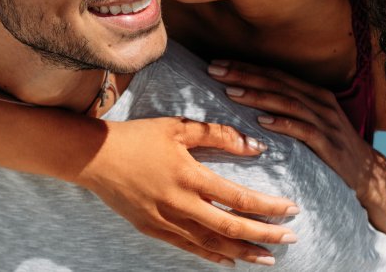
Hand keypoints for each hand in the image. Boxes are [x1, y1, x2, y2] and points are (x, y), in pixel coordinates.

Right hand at [76, 117, 298, 267]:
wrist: (93, 157)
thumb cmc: (138, 137)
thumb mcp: (179, 127)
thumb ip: (219, 135)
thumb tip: (256, 146)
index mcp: (189, 175)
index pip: (239, 197)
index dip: (269, 207)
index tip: (292, 209)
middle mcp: (179, 203)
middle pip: (230, 227)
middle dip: (265, 235)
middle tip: (291, 240)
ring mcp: (164, 220)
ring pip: (211, 244)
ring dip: (242, 252)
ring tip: (268, 258)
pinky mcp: (151, 228)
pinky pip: (187, 247)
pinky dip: (212, 256)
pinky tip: (230, 260)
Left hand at [207, 60, 381, 202]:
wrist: (367, 174)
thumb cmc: (330, 147)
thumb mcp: (310, 122)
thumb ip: (286, 108)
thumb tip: (247, 99)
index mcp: (313, 93)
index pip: (274, 74)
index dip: (245, 67)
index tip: (217, 62)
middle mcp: (320, 102)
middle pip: (277, 82)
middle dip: (243, 74)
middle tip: (214, 70)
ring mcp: (326, 121)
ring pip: (287, 102)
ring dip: (257, 96)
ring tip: (231, 92)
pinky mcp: (329, 143)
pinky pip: (303, 130)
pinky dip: (282, 123)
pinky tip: (262, 122)